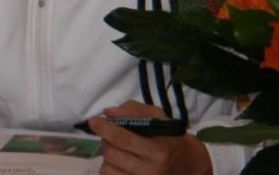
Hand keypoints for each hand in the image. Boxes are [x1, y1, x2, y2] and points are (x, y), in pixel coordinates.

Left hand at [88, 100, 211, 174]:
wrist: (185, 165)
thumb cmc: (169, 138)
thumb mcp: (158, 118)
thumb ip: (134, 111)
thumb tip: (108, 112)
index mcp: (158, 151)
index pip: (123, 139)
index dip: (105, 129)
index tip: (93, 120)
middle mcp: (150, 172)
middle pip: (112, 154)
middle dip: (105, 140)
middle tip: (109, 134)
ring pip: (107, 170)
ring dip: (107, 156)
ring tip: (116, 150)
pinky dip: (109, 169)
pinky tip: (117, 162)